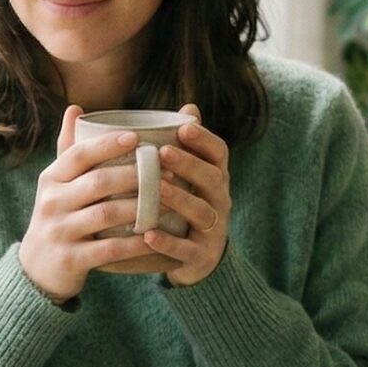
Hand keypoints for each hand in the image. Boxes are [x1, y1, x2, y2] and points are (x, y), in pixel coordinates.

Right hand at [19, 105, 154, 302]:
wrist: (37, 269)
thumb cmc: (57, 217)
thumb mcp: (55, 185)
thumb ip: (68, 150)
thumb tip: (75, 107)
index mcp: (50, 179)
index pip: (79, 155)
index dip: (107, 145)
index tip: (137, 138)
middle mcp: (52, 203)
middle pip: (97, 182)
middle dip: (135, 175)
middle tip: (167, 171)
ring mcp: (60, 232)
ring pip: (106, 214)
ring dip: (141, 207)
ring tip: (169, 201)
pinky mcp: (72, 260)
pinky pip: (110, 249)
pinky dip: (135, 243)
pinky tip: (155, 236)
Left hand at [147, 104, 230, 287]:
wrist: (194, 261)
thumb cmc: (182, 208)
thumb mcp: (185, 178)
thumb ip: (181, 145)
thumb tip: (187, 105)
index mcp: (214, 178)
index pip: (219, 153)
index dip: (204, 139)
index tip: (183, 126)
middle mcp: (219, 201)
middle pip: (213, 178)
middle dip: (190, 164)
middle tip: (163, 152)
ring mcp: (213, 230)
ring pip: (202, 212)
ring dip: (180, 199)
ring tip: (157, 189)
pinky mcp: (200, 257)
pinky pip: (187, 250)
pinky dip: (168, 243)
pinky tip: (148, 235)